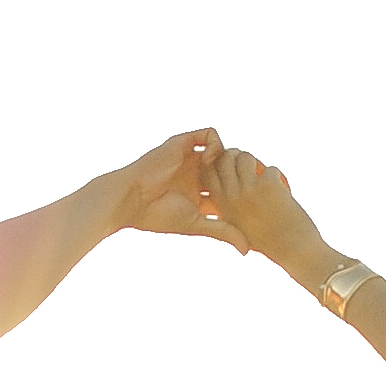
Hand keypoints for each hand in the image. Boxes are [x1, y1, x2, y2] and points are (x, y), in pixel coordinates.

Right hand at [113, 128, 239, 240]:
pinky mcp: (183, 143)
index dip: (245, 191)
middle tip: (250, 179)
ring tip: (227, 171)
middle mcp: (197, 176)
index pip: (232, 189)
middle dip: (242, 172)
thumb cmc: (159, 216)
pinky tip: (209, 160)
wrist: (130, 199)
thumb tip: (247, 252)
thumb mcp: (196, 225)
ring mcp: (191, 159)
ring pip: (223, 149)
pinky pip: (209, 133)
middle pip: (230, 168)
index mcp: (201, 196)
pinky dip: (215, 144)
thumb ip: (224, 233)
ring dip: (229, 157)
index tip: (255, 197)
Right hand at [208, 146, 340, 285]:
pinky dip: (278, 176)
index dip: (218, 166)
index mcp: (221, 207)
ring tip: (265, 177)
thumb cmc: (270, 242)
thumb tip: (226, 187)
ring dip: (257, 164)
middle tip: (250, 169)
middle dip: (236, 158)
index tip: (232, 172)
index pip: (207, 173)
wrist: (295, 250)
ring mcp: (248, 190)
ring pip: (245, 157)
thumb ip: (230, 208)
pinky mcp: (267, 185)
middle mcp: (231, 197)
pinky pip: (270, 168)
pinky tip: (282, 189)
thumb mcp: (240, 228)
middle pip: (224, 159)